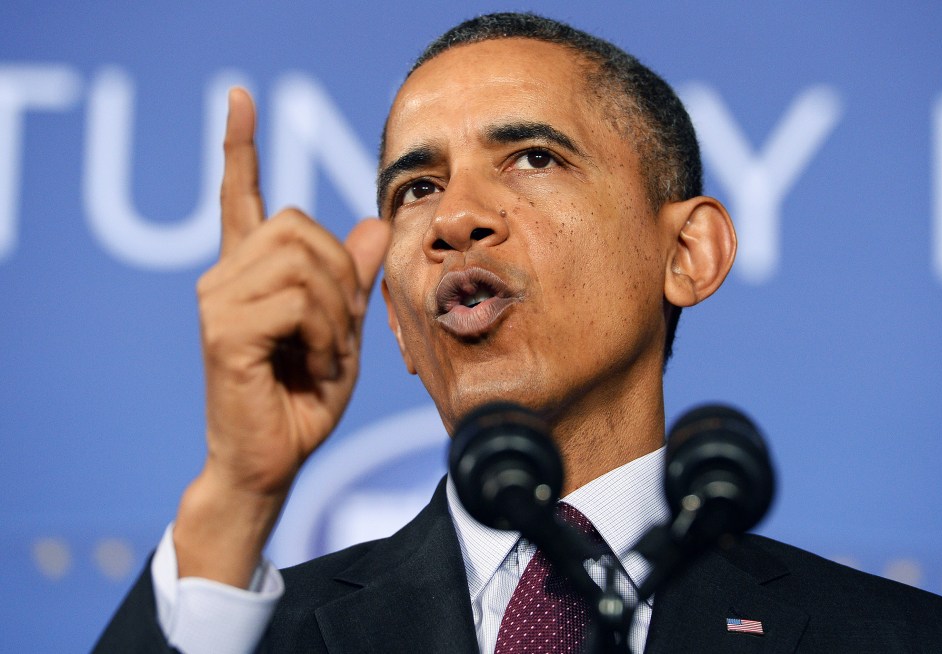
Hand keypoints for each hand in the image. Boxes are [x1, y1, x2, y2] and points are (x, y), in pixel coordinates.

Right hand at [173, 88, 389, 585]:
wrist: (272, 461)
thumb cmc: (302, 399)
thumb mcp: (342, 330)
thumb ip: (353, 277)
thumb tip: (376, 223)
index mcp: (251, 273)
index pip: (240, 196)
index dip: (240, 147)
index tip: (241, 98)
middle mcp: (225, 276)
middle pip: (299, 224)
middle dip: (340, 278)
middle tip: (339, 335)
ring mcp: (218, 300)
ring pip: (304, 262)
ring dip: (336, 315)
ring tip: (324, 357)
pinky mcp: (224, 330)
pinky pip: (298, 302)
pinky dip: (324, 338)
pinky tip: (313, 369)